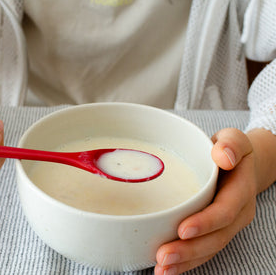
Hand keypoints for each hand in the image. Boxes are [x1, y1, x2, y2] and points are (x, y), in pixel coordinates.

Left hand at [154, 127, 265, 274]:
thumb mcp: (234, 139)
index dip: (206, 222)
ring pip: (208, 249)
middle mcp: (236, 213)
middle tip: (163, 257)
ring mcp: (226, 226)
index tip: (182, 230)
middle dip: (190, 250)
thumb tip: (224, 156)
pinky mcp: (214, 232)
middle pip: (216, 238)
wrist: (237, 164)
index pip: (225, 210)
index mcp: (240, 191)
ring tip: (162, 269)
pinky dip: (186, 262)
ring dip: (185, 261)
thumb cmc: (229, 151)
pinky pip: (202, 250)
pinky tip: (166, 269)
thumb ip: (232, 143)